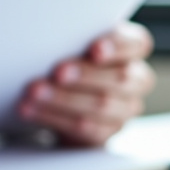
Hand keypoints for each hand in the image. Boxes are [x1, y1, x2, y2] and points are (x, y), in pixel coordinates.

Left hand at [17, 22, 155, 145]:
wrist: (65, 96)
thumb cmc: (71, 57)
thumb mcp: (75, 43)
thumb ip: (74, 38)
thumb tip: (50, 37)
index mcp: (133, 48)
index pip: (136, 44)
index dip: (117, 47)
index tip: (94, 49)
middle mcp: (137, 79)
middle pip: (120, 78)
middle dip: (85, 75)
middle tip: (57, 73)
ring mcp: (125, 108)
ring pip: (101, 105)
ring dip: (63, 99)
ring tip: (35, 92)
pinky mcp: (106, 132)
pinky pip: (85, 128)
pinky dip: (55, 117)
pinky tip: (33, 110)